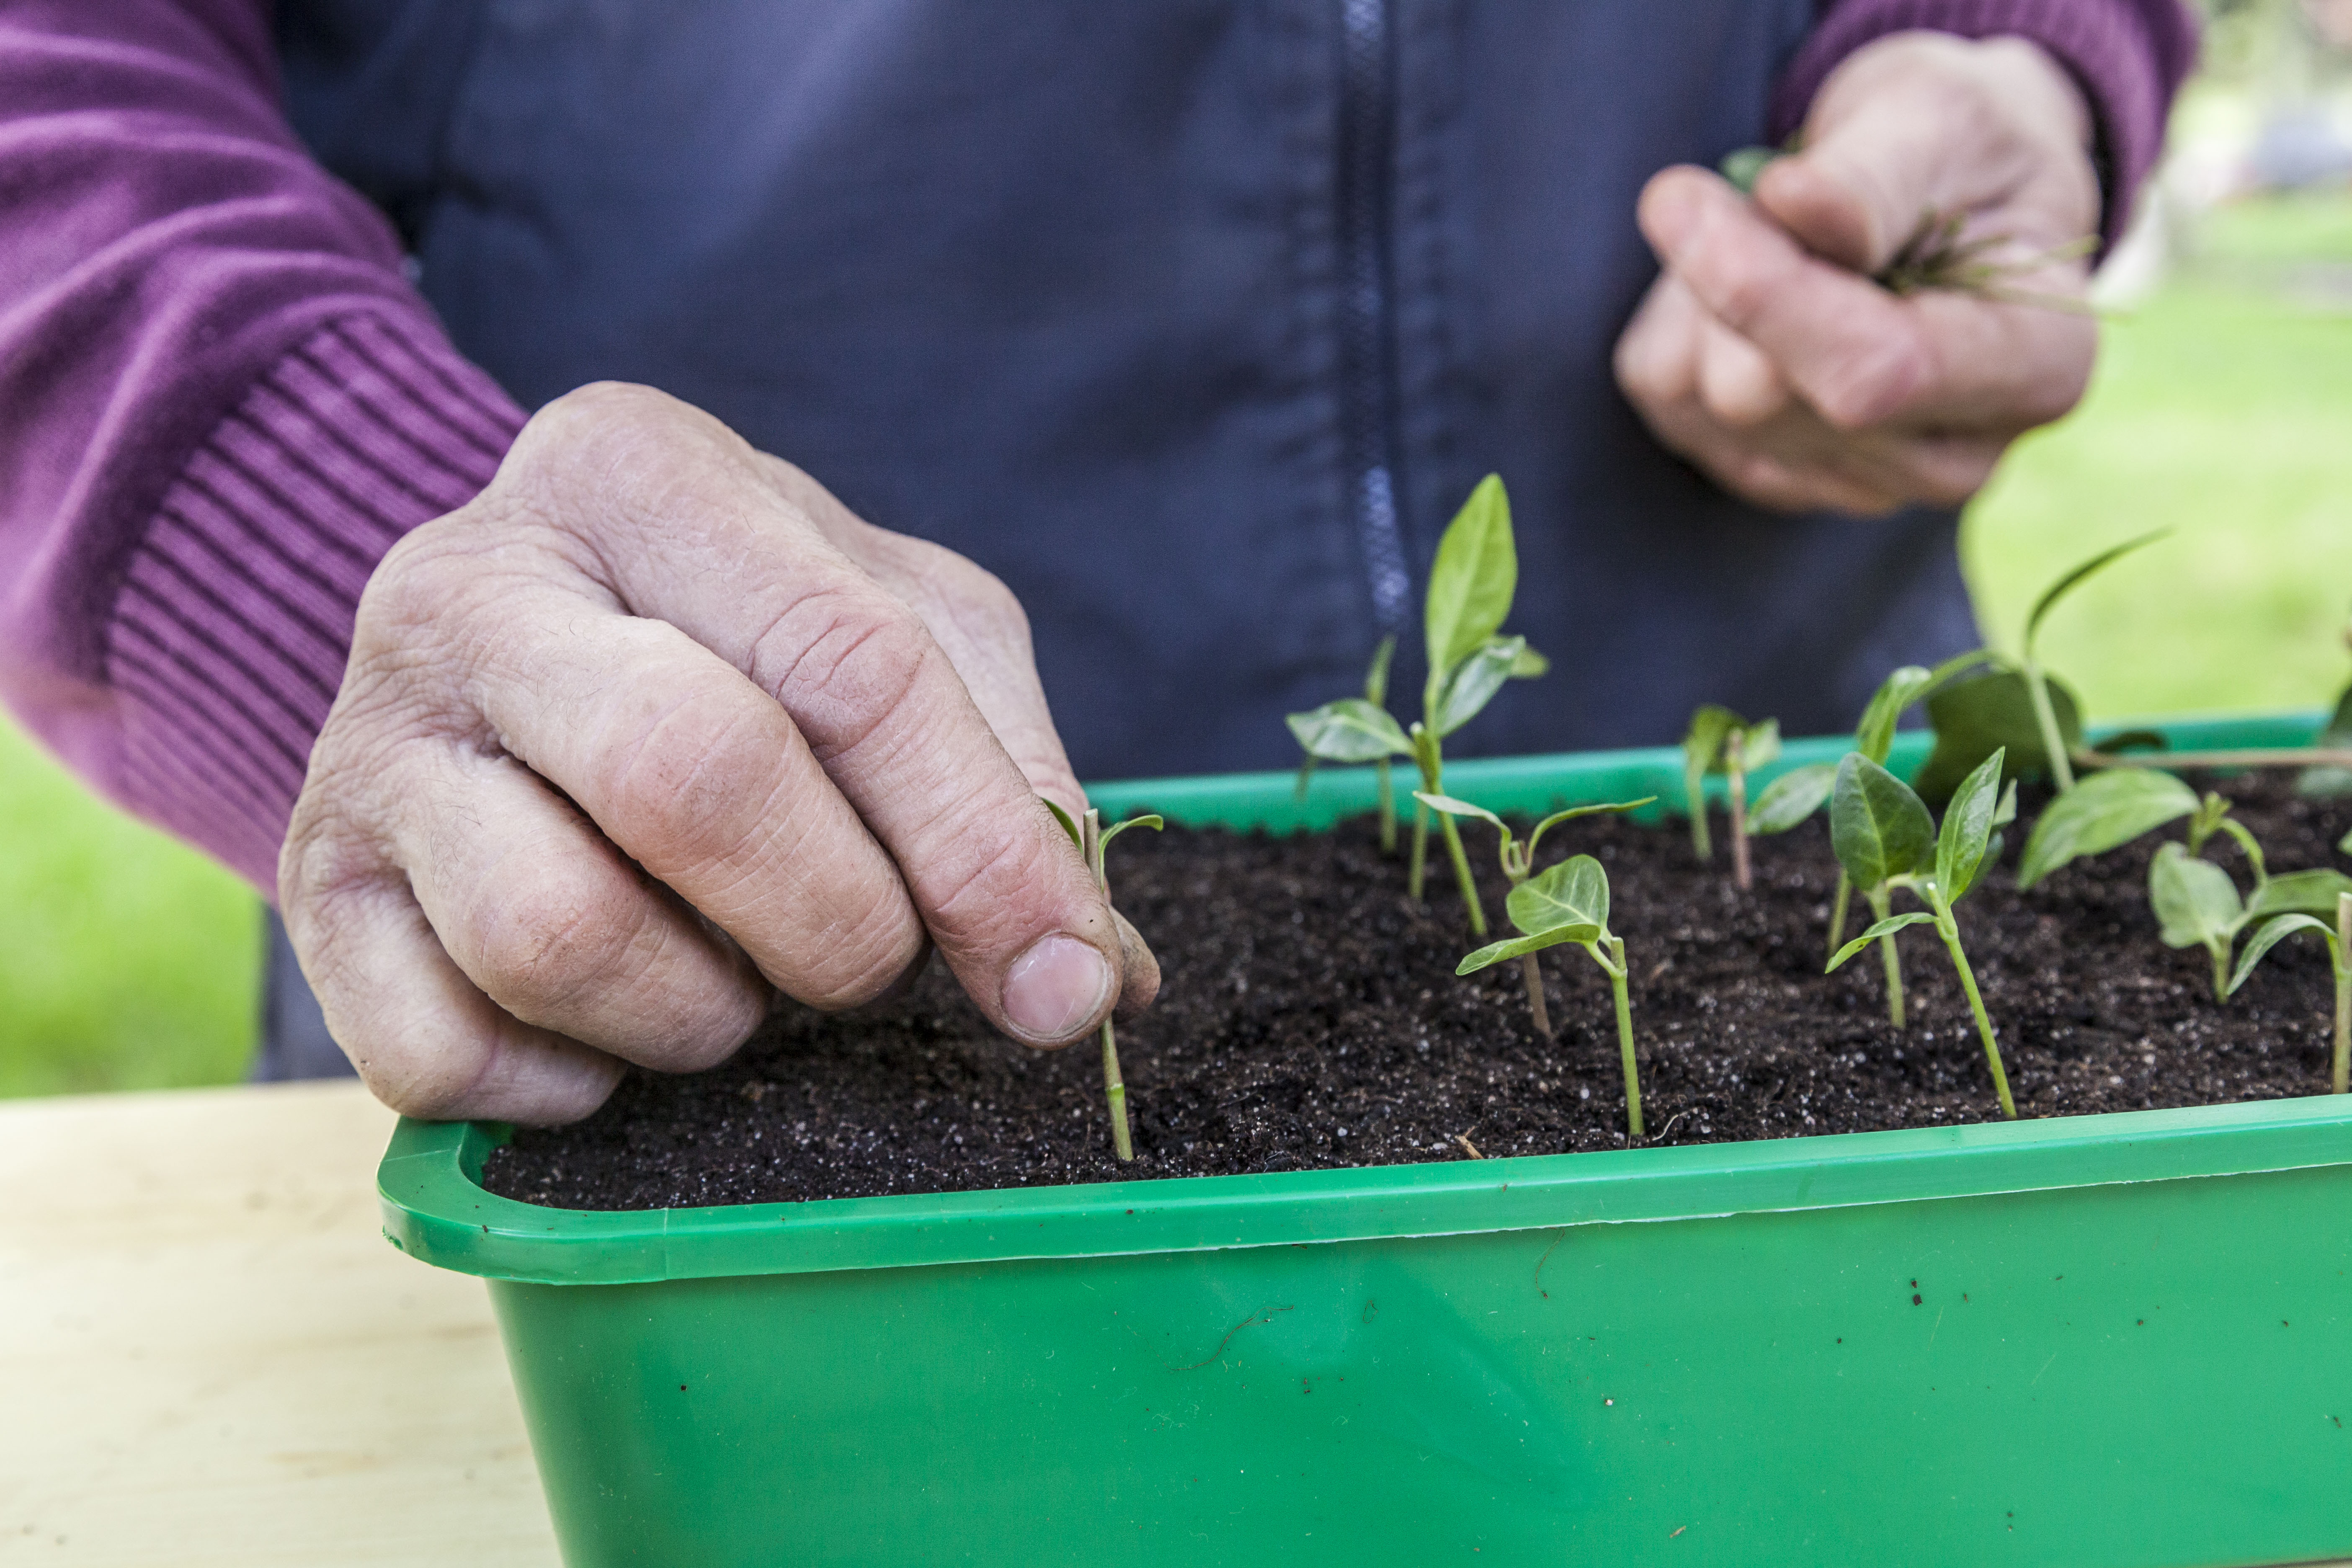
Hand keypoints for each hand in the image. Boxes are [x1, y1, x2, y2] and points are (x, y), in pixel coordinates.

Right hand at [281, 383, 1156, 1124]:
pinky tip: (621, 1023)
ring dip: (703, 1013)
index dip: (979, 851)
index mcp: (639, 472)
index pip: (847, 666)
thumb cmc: (744, 631)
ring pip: (558, 936)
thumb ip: (1011, 779)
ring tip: (737, 977)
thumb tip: (1096, 983)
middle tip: (870, 960)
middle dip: (836, 925)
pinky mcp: (316, 894)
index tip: (1066, 987)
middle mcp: (471, 584)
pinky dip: (575, 1082)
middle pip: (693, 780)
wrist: (510, 640)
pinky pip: (445, 1056)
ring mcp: (369, 741)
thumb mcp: (905, 631)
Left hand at [1613, 31, 2101, 515]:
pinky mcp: (1769, 476)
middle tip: (1762, 191)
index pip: (1873, 373)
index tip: (1677, 197)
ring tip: (1778, 236)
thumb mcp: (1941, 120)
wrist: (1950, 193)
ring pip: (1701, 400)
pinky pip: (1666, 399)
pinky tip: (1748, 288)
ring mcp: (1857, 484)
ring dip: (1699, 296)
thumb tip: (1791, 202)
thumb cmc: (1959, 149)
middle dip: (1728, 274)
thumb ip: (1872, 176)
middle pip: (1761, 395)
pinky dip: (1679, 325)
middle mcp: (1950, 458)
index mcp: (2036, 369)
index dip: (1761, 293)